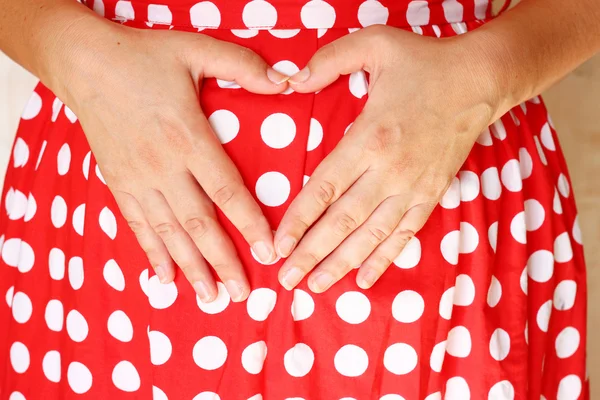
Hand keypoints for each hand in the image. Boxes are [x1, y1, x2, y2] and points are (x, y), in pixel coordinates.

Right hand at [56, 20, 288, 301]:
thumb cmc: (143, 56)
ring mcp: (138, 179)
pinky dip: (152, 254)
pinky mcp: (118, 183)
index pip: (226, 191)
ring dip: (191, 268)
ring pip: (168, 233)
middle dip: (223, 261)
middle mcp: (163, 166)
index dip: (250, 224)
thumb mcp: (196, 49)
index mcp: (188, 137)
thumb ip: (241, 66)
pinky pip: (137, 226)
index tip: (268, 252)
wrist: (84, 63)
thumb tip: (284, 81)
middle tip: (242, 293)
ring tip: (210, 298)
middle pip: (199, 223)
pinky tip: (164, 279)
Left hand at [275, 26, 506, 292]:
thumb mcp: (374, 44)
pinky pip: (404, 234)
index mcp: (369, 137)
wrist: (479, 80)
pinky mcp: (431, 194)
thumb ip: (328, 61)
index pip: (323, 187)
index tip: (278, 245)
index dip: (298, 219)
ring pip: (371, 235)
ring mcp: (412, 187)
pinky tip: (364, 279)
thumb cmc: (424, 62)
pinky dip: (384, 259)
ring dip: (341, 264)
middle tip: (286, 279)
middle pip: (342, 221)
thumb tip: (291, 81)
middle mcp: (389, 170)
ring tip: (315, 287)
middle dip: (311, 253)